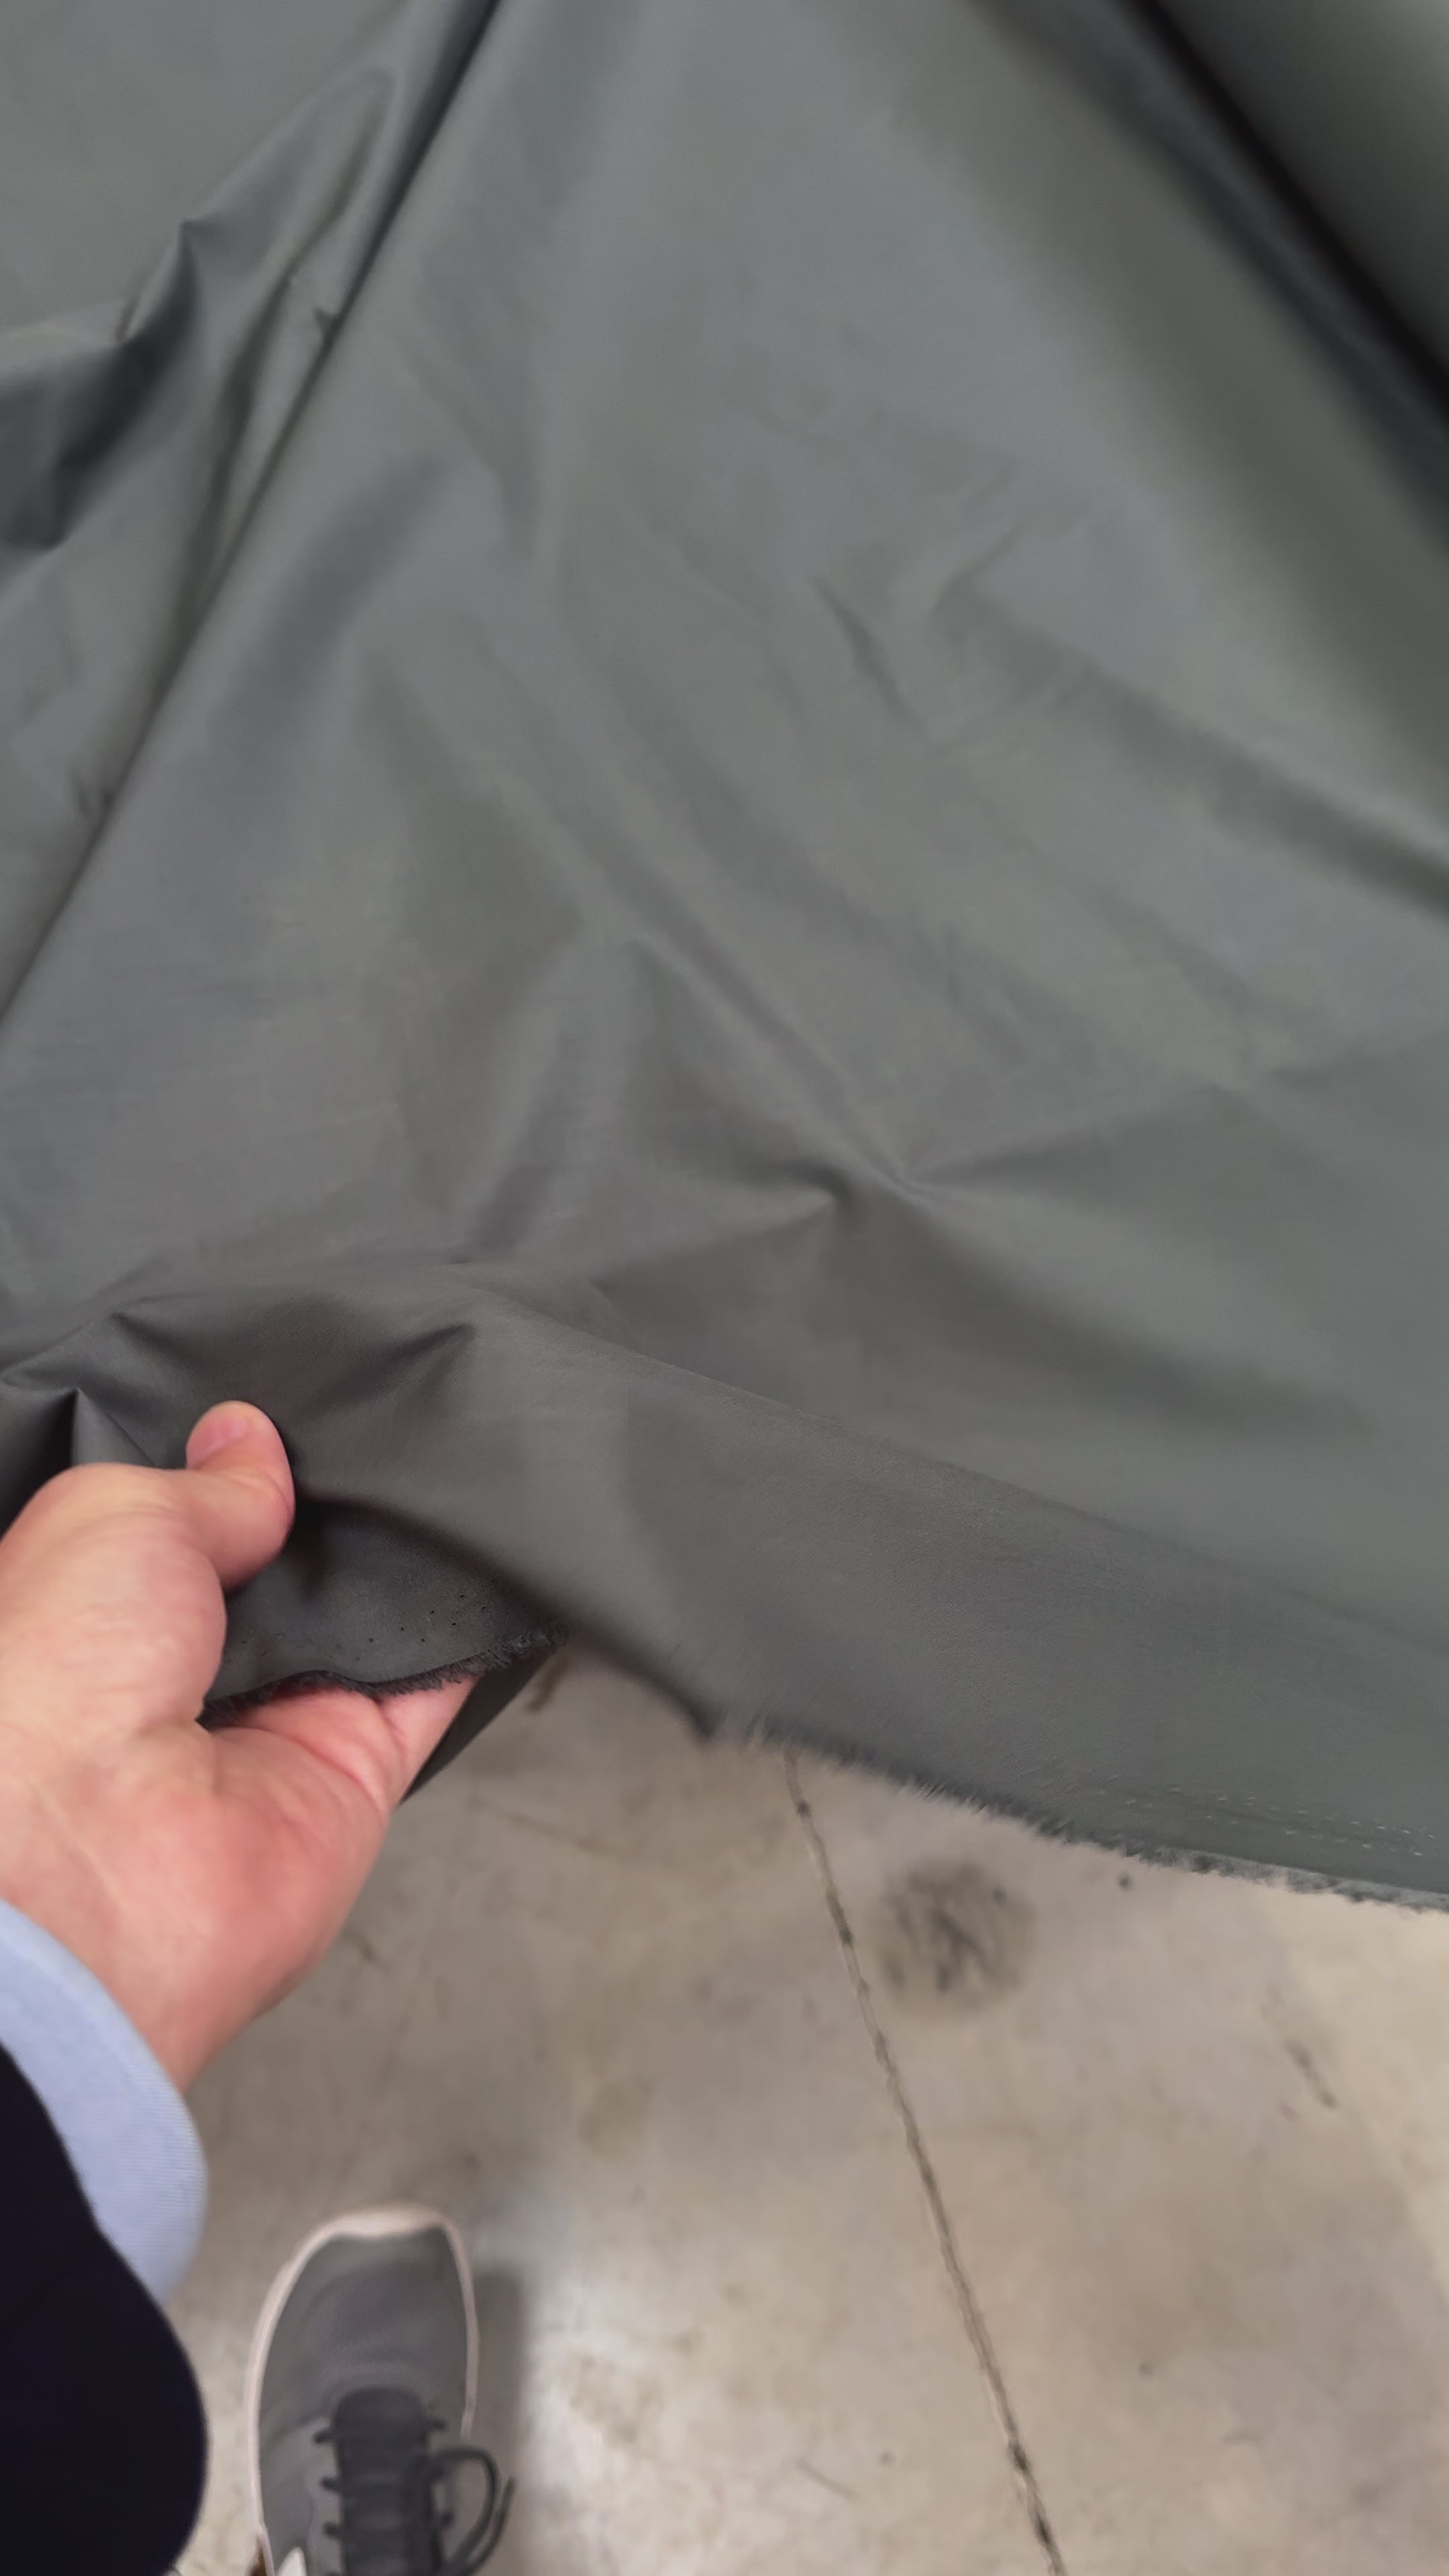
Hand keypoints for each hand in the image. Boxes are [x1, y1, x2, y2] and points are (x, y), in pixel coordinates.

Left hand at [0, 1404, 472, 2086]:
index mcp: (97, 1611)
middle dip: (324, 1509)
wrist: (94, 1857)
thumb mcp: (111, 1518)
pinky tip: (490, 1550)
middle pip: (282, 1571)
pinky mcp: (355, 1773)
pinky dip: (465, 1627)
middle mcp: (181, 1673)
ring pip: (361, 1620)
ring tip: (439, 1467)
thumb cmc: (48, 1680)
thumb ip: (205, 1484)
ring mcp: (271, 1726)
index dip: (233, 1469)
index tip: (288, 1412)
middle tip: (375, 1433)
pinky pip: (430, 1686)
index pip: (180, 1527)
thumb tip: (250, 1444)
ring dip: (397, 1560)